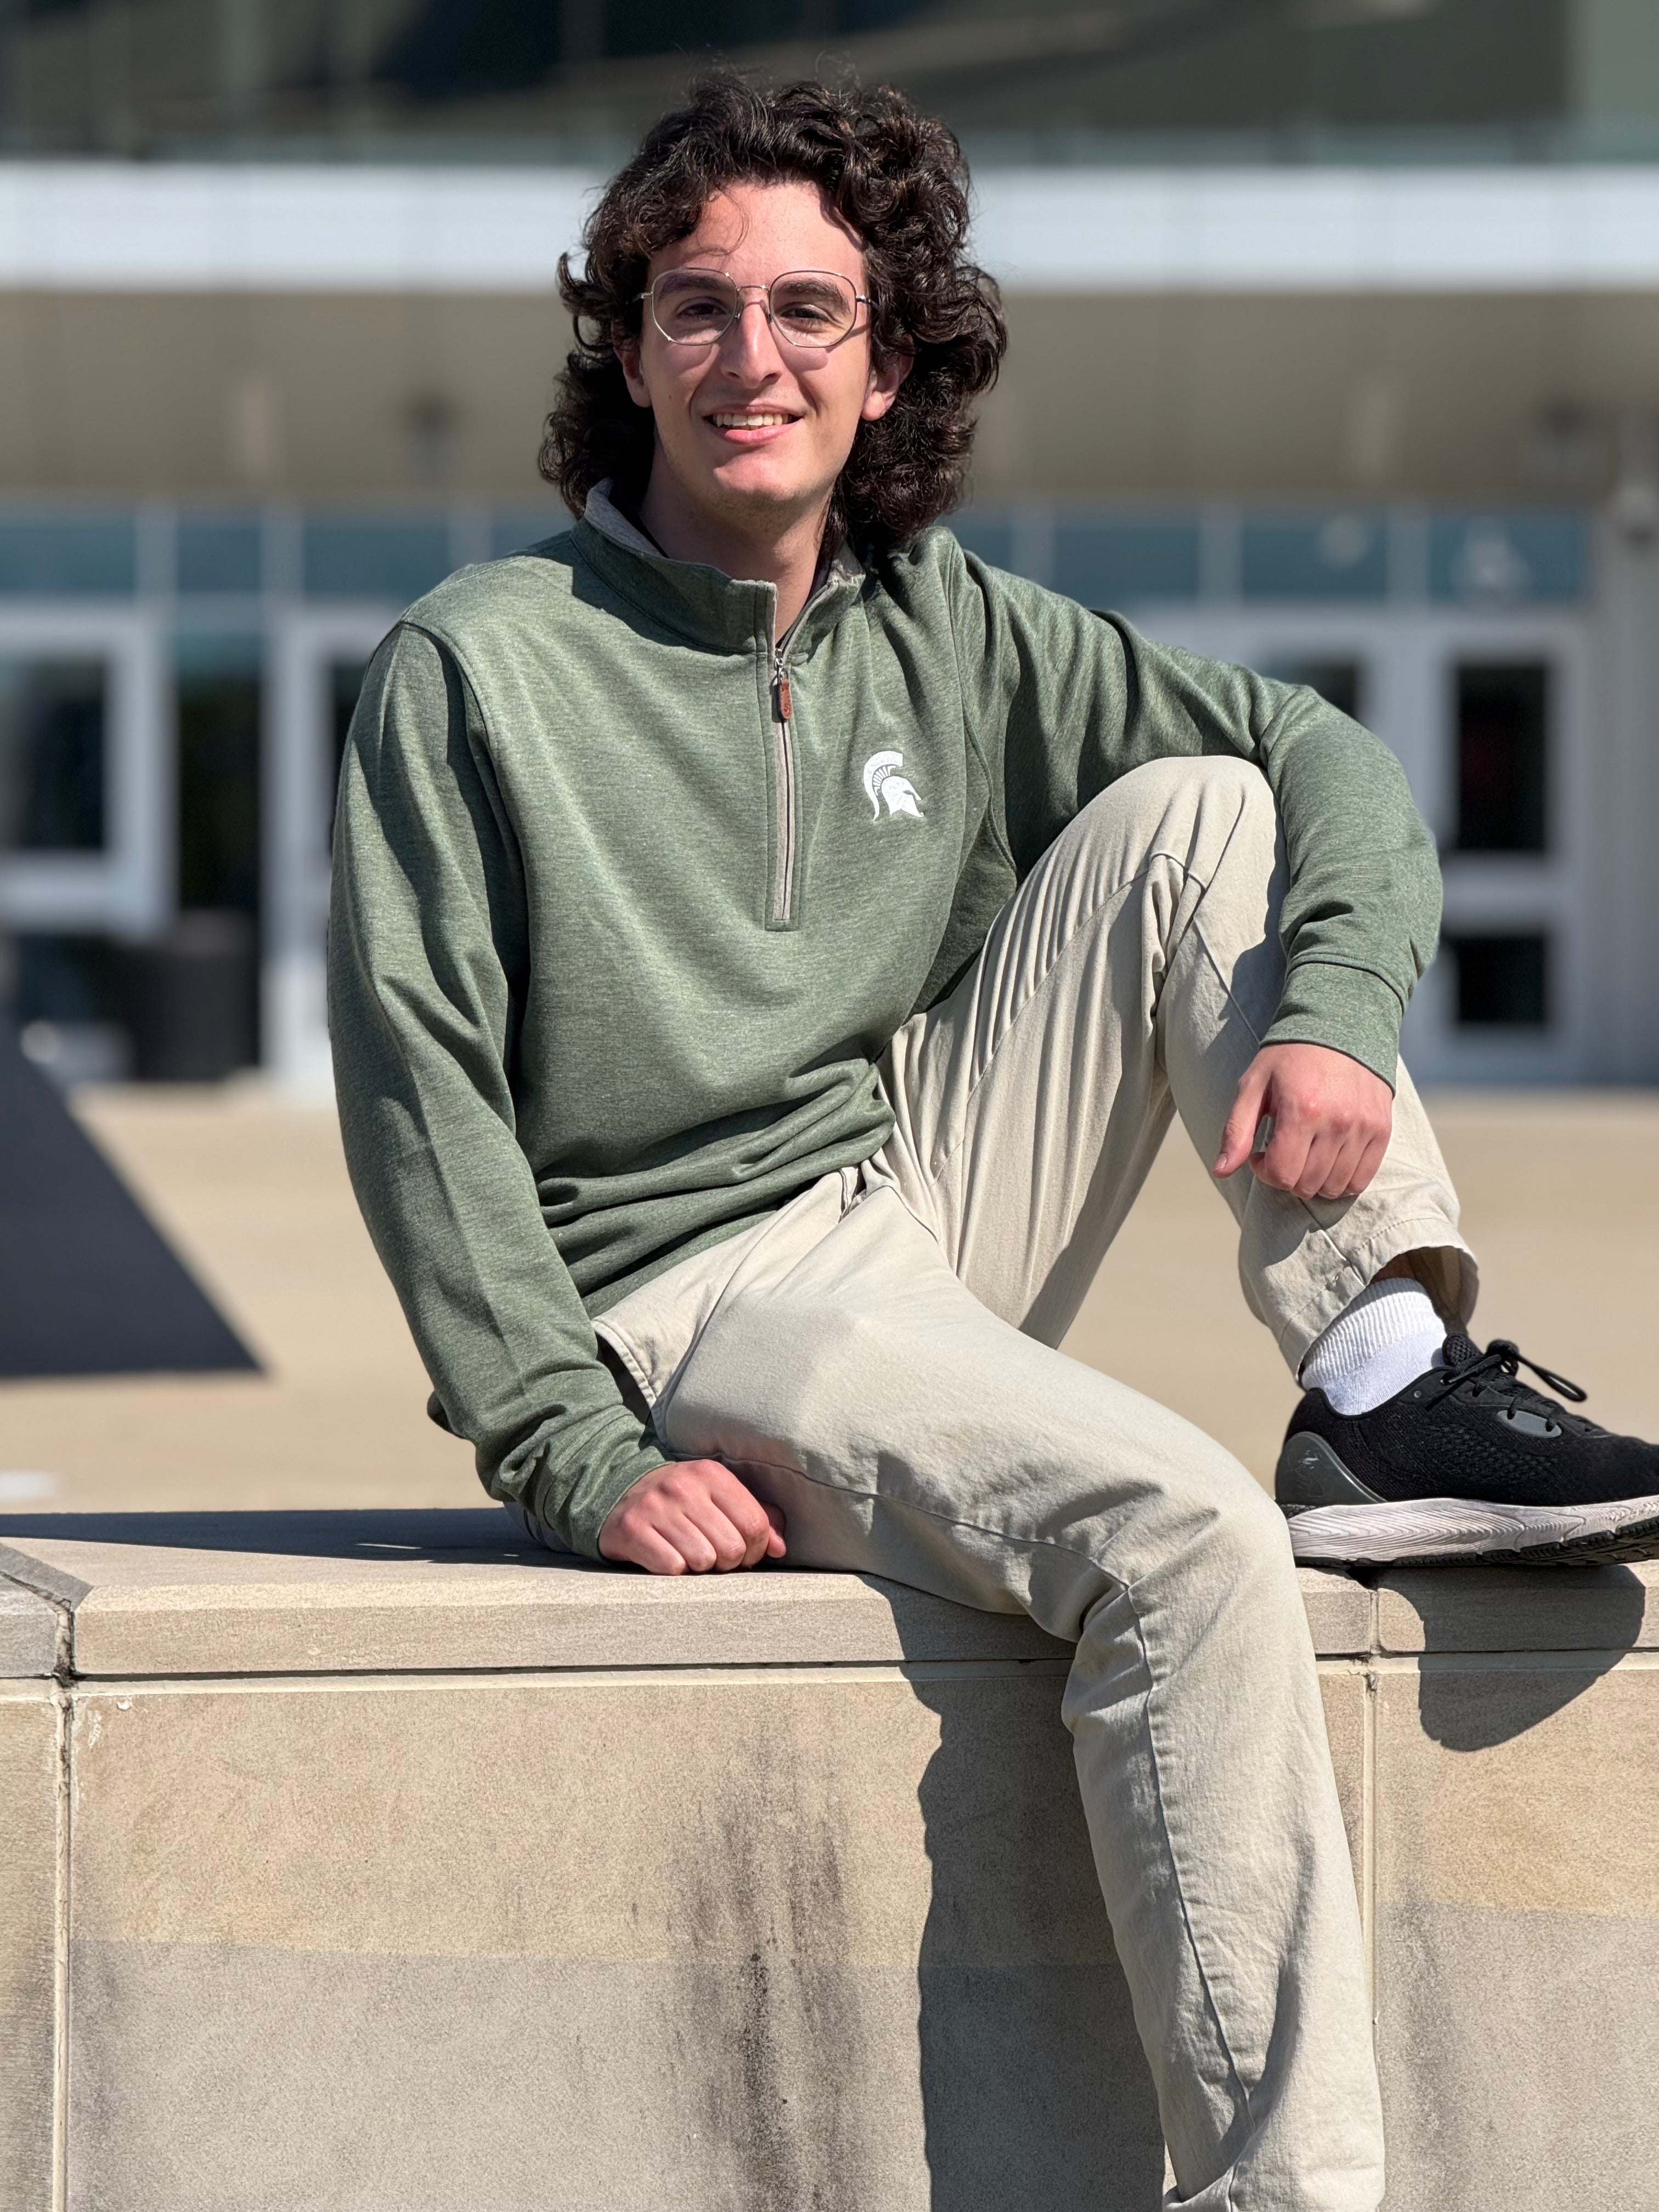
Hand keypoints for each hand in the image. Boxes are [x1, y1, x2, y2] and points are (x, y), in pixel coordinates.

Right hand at [599, 1458, 785, 1575]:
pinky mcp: (632, 1529)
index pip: (755, 1524)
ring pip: (702, 1560)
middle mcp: (684, 1487)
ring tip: (689, 1555)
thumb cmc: (681, 1502)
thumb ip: (757, 1517)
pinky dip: (673, 1571)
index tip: (744, 1554)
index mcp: (712, 1474)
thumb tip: (779, 1548)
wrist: (618, 1494)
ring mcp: (656, 1507)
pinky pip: (671, 1567)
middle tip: (714, 1558)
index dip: (756, 1549)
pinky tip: (667, 1557)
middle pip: (731, 1548)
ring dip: (699, 1568)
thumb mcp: (718, 1498)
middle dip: (727, 1563)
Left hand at [1214, 1042, 1392, 1201]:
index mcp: (1301, 1110)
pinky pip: (1361, 1179)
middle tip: (1282, 1151)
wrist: (1339, 1025)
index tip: (1260, 1153)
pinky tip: (1328, 1158)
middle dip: (1287, 1176)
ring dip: (1314, 1180)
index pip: (1282, 1174)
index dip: (1264, 1171)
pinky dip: (1342, 1179)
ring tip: (1305, 1153)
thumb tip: (1220, 1170)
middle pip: (1307, 1184)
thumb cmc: (1289, 1056)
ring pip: (1335, 1187)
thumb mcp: (1253, 1085)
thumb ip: (1236, 1130)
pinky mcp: (1382, 1129)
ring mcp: (1363, 1127)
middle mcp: (1337, 1122)